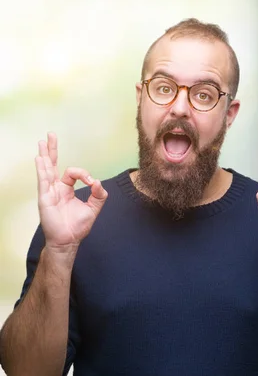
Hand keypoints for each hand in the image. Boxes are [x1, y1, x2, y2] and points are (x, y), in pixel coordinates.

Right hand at [36, 133, 107, 250]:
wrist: (69, 240)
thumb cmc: (77, 226)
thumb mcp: (93, 208)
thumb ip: (99, 195)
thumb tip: (98, 182)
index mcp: (66, 189)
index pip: (72, 173)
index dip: (83, 174)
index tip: (91, 182)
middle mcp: (56, 188)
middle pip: (52, 165)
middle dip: (52, 150)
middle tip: (50, 135)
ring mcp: (49, 192)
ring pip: (46, 170)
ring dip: (44, 155)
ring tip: (42, 142)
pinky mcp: (45, 198)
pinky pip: (43, 181)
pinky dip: (42, 169)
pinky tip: (40, 159)